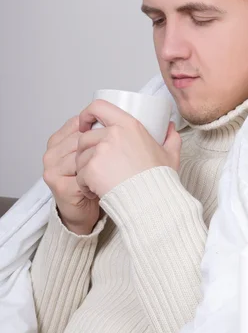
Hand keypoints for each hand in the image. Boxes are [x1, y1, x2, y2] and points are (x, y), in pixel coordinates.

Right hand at [43, 116, 100, 234]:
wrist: (84, 212)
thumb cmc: (91, 181)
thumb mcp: (91, 153)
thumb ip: (93, 135)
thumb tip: (111, 119)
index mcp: (57, 141)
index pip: (78, 123)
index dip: (96, 133)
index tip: (108, 144)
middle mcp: (51, 154)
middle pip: (81, 140)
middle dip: (99, 151)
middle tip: (110, 164)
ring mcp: (52, 170)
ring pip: (83, 157)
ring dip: (99, 167)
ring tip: (104, 176)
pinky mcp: (59, 185)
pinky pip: (84, 175)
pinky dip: (96, 181)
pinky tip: (99, 187)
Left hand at [75, 99, 180, 198]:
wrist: (152, 199)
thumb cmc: (159, 178)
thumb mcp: (170, 154)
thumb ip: (171, 138)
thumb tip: (170, 128)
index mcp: (128, 125)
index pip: (98, 107)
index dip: (87, 114)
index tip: (85, 124)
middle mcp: (112, 134)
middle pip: (85, 138)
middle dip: (86, 152)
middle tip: (95, 166)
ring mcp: (100, 151)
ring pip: (80, 158)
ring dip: (86, 170)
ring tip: (98, 182)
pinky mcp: (91, 169)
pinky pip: (80, 175)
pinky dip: (85, 186)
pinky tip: (95, 191)